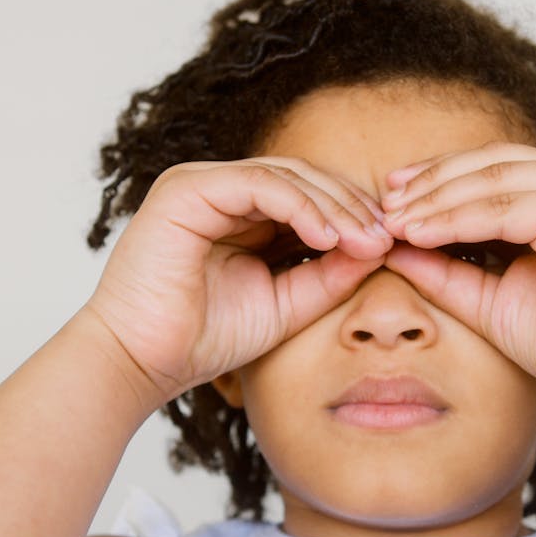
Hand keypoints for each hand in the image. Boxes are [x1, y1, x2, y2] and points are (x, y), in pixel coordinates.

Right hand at [85, 157, 390, 399]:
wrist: (143, 361)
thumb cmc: (203, 338)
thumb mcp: (286, 304)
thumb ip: (328, 276)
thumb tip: (379, 250)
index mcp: (241, 214)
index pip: (310, 195)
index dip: (353, 215)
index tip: (392, 245)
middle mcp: (221, 191)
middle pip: (304, 178)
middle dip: (352, 206)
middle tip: (389, 237)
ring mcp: (201, 184)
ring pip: (286, 175)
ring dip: (333, 206)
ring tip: (366, 240)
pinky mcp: (187, 189)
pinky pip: (258, 184)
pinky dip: (300, 206)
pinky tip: (329, 237)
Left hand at [378, 142, 535, 416]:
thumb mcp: (491, 301)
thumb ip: (447, 272)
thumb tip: (396, 249)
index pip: (494, 169)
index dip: (440, 177)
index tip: (392, 198)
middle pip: (492, 162)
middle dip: (432, 179)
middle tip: (384, 200)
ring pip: (496, 179)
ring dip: (438, 197)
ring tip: (394, 219)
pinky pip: (509, 207)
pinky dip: (459, 217)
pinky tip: (421, 233)